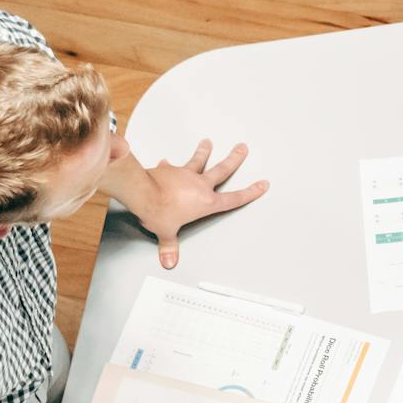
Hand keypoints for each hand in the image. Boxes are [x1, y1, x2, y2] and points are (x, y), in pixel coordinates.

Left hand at [126, 139, 266, 268]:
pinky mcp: (168, 170)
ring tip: (207, 143)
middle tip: (242, 148)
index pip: (235, 198)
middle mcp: (199, 185)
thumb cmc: (158, 210)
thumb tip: (169, 259)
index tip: (262, 184)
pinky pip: (171, 166)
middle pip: (222, 169)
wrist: (141, 193)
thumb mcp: (166, 232)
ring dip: (204, 152)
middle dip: (234, 158)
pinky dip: (169, 164)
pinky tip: (166, 161)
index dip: (251, 192)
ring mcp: (184, 174)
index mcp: (206, 202)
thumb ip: (169, 245)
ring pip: (199, 161)